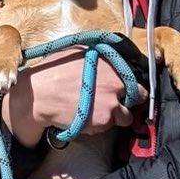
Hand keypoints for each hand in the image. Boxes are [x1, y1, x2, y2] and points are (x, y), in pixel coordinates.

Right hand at [2, 48, 147, 146]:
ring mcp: (112, 103)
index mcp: (111, 64)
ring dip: (116, 116)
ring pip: (126, 116)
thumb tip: (105, 56)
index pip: (136, 76)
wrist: (40, 95)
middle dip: (128, 101)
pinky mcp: (104, 121)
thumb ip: (97, 55)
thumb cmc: (52, 72)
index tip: (126, 90)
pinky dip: (100, 126)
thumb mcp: (77, 51)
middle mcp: (116, 82)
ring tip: (97, 113)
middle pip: (139, 96)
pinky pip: (109, 127)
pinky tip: (86, 118)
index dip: (131, 85)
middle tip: (115, 102)